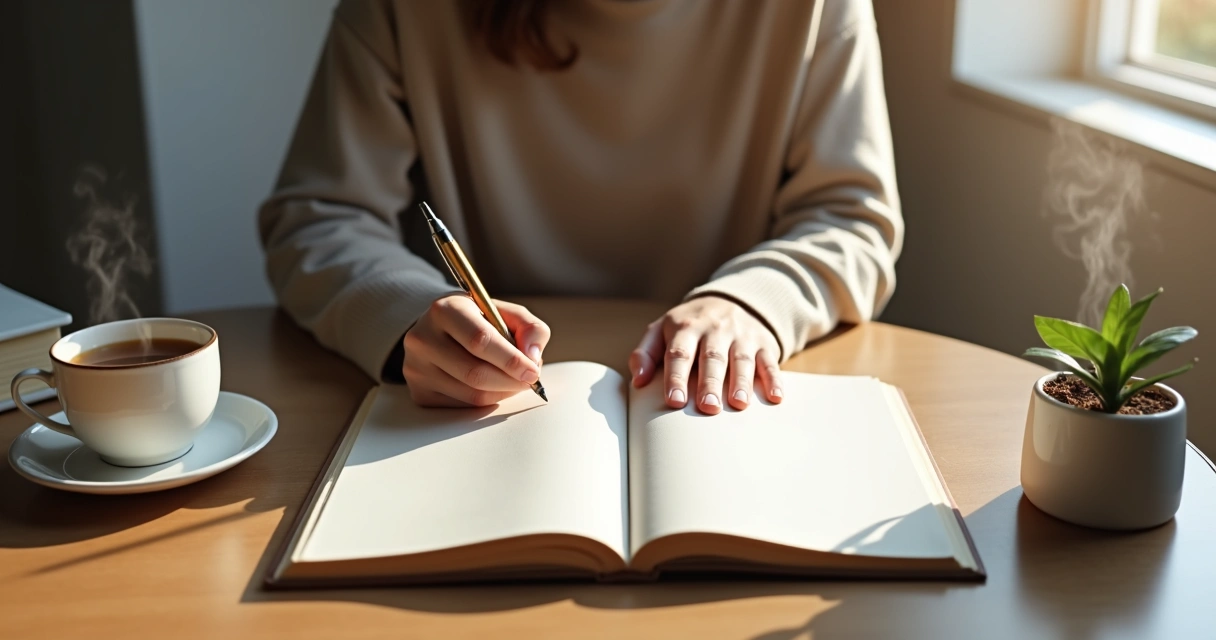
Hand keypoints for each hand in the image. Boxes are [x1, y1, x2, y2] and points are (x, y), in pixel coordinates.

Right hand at [403, 295, 549, 406]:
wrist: (438, 330)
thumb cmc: (477, 321)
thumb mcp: (504, 312)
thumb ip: (529, 327)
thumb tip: (532, 357)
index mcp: (444, 310)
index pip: (479, 340)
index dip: (510, 360)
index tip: (533, 371)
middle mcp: (423, 338)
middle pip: (474, 373)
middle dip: (510, 381)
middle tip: (529, 380)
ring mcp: (416, 367)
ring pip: (471, 395)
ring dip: (502, 393)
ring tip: (514, 381)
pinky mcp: (418, 392)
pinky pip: (462, 406)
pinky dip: (486, 401)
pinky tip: (493, 387)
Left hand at [630, 296, 783, 413]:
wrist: (727, 301)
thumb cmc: (687, 326)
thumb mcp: (661, 331)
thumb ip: (645, 353)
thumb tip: (638, 381)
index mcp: (686, 327)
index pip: (680, 353)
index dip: (676, 377)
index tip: (674, 401)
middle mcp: (715, 328)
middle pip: (712, 357)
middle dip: (710, 382)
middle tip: (707, 407)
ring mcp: (741, 335)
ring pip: (741, 358)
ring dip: (741, 381)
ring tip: (738, 404)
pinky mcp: (763, 343)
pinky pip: (769, 361)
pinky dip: (773, 379)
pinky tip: (774, 397)